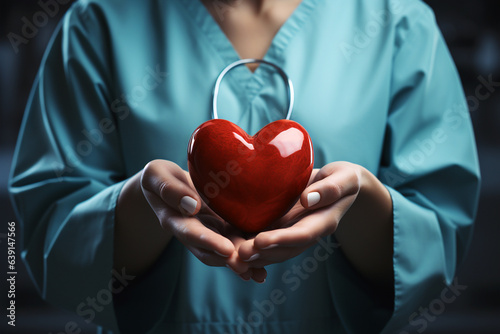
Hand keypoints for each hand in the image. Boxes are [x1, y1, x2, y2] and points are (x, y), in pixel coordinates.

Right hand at [141, 160, 266, 281]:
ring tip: (259, 271)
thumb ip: (169, 190)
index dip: (208, 242)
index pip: (191, 233)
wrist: (168, 185)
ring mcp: (208, 233)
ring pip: (224, 252)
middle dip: (228, 259)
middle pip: (209, 251)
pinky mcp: (222, 230)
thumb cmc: (160, 177)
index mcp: (174, 221)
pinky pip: (235, 244)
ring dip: (240, 263)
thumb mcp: (157, 175)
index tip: (226, 249)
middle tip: (246, 266)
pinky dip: (247, 257)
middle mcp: (193, 233)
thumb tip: (191, 205)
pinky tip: (263, 269)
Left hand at [237, 161, 363, 267]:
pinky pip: (266, 239)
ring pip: (273, 249)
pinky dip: (249, 244)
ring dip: (253, 255)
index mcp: (323, 223)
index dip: (282, 240)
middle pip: (284, 249)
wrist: (338, 185)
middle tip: (239, 254)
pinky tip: (230, 245)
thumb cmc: (343, 179)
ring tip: (231, 256)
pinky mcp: (282, 227)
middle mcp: (306, 233)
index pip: (302, 235)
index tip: (260, 240)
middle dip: (262, 254)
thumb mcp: (345, 179)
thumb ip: (331, 189)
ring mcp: (293, 232)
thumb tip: (308, 199)